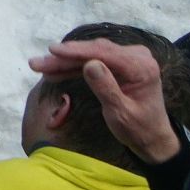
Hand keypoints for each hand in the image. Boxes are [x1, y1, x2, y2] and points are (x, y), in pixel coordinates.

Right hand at [30, 38, 179, 162]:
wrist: (152, 138)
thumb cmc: (138, 129)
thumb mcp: (121, 113)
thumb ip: (106, 88)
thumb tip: (89, 64)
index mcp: (141, 66)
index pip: (103, 53)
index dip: (76, 51)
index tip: (52, 50)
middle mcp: (136, 57)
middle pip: (94, 52)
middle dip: (64, 58)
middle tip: (37, 63)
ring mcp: (127, 59)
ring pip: (90, 56)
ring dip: (65, 62)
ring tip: (40, 67)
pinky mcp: (119, 65)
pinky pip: (93, 62)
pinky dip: (74, 67)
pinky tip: (54, 72)